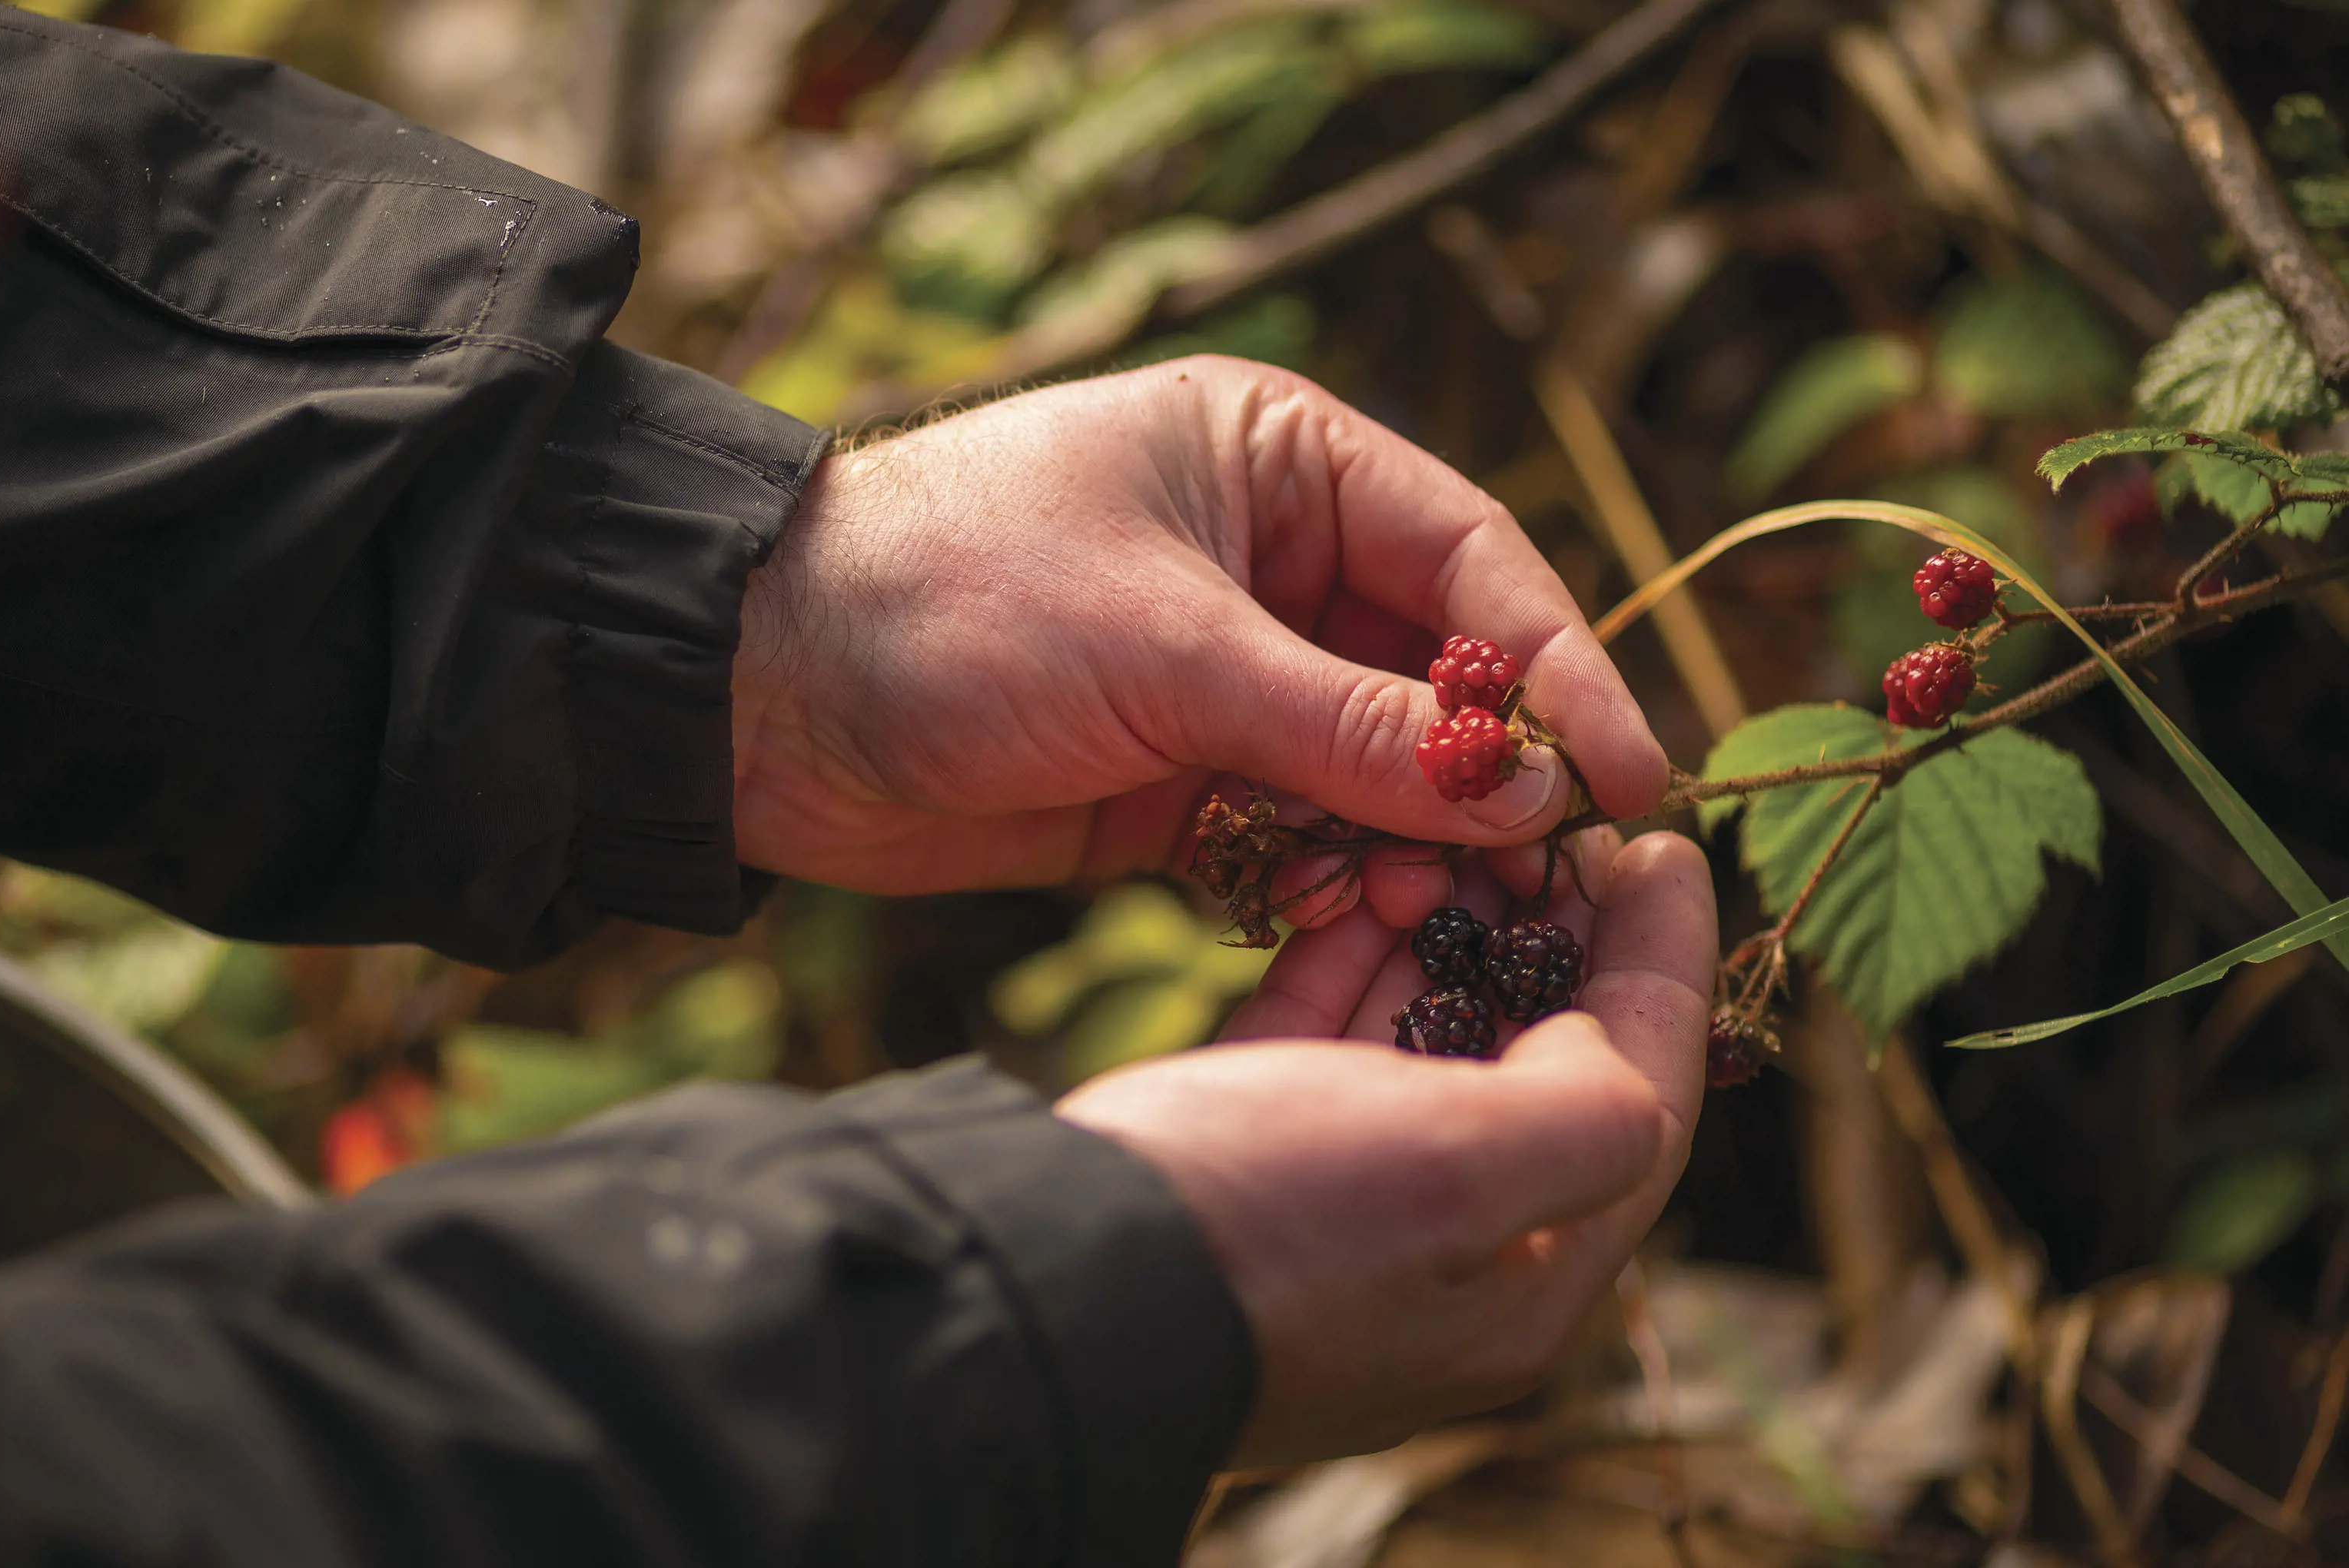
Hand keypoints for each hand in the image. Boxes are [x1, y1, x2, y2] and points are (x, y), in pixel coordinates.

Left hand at [730, 357, 1666, 896]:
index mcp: (1281, 460)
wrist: (759, 698)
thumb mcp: (1169, 652)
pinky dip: (1326, 877)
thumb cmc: (953, 603)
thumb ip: (1351, 729)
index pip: (1471, 560)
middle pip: (1440, 676)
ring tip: (1426, 911)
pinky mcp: (1178, 781)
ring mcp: (1224, 676)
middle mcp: (1270, 560)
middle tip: (1541, 879)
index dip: (1559, 669)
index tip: (1631, 780)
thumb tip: (1526, 789)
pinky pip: (1299, 834)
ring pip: (1376, 771)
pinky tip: (1340, 919)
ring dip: (1409, 844)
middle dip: (1487, 777)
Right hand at [1055, 829, 1713, 1465]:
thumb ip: (1591, 1109)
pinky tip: (1367, 866)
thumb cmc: (1266, 1228)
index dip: (1662, 968)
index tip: (1668, 850)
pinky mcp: (1247, 1141)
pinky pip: (1328, 1029)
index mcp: (1522, 1285)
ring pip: (1429, 1032)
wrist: (1050, 1273)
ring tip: (1457, 823)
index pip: (1641, 1103)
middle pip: (1539, 1061)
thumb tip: (1610, 1034)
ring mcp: (1340, 1195)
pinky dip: (1354, 948)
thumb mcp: (1463, 1171)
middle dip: (1552, 932)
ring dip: (1451, 924)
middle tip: (1552, 821)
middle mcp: (1443, 1247)